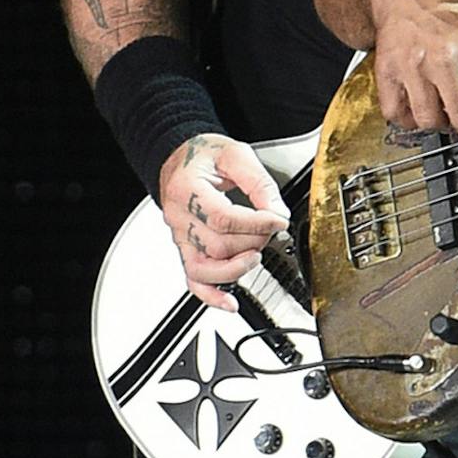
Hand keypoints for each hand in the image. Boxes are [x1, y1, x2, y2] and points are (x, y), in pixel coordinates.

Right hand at [157, 133, 290, 312]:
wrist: (179, 157)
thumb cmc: (204, 155)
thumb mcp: (235, 155)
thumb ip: (259, 183)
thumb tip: (277, 212)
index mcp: (186, 189)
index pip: (222, 218)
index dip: (256, 223)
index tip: (279, 220)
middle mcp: (178, 217)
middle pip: (216, 245)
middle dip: (252, 242)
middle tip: (270, 229)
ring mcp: (180, 236)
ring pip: (204, 269)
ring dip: (235, 269)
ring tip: (255, 256)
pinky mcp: (185, 248)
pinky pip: (193, 279)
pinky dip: (211, 295)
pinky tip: (230, 303)